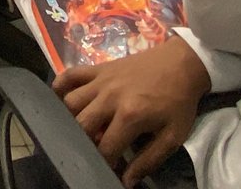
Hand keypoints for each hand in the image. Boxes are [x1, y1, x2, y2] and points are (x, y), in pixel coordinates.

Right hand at [55, 35, 210, 187]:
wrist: (182, 64)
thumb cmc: (178, 102)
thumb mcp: (173, 136)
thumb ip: (149, 160)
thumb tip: (126, 181)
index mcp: (130, 115)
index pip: (105, 148)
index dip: (104, 163)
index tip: (108, 169)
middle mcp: (109, 97)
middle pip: (81, 125)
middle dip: (83, 143)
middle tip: (91, 150)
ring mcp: (101, 80)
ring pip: (70, 102)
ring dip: (69, 119)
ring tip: (78, 130)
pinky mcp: (98, 68)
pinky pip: (70, 74)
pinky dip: (59, 86)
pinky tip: (59, 99)